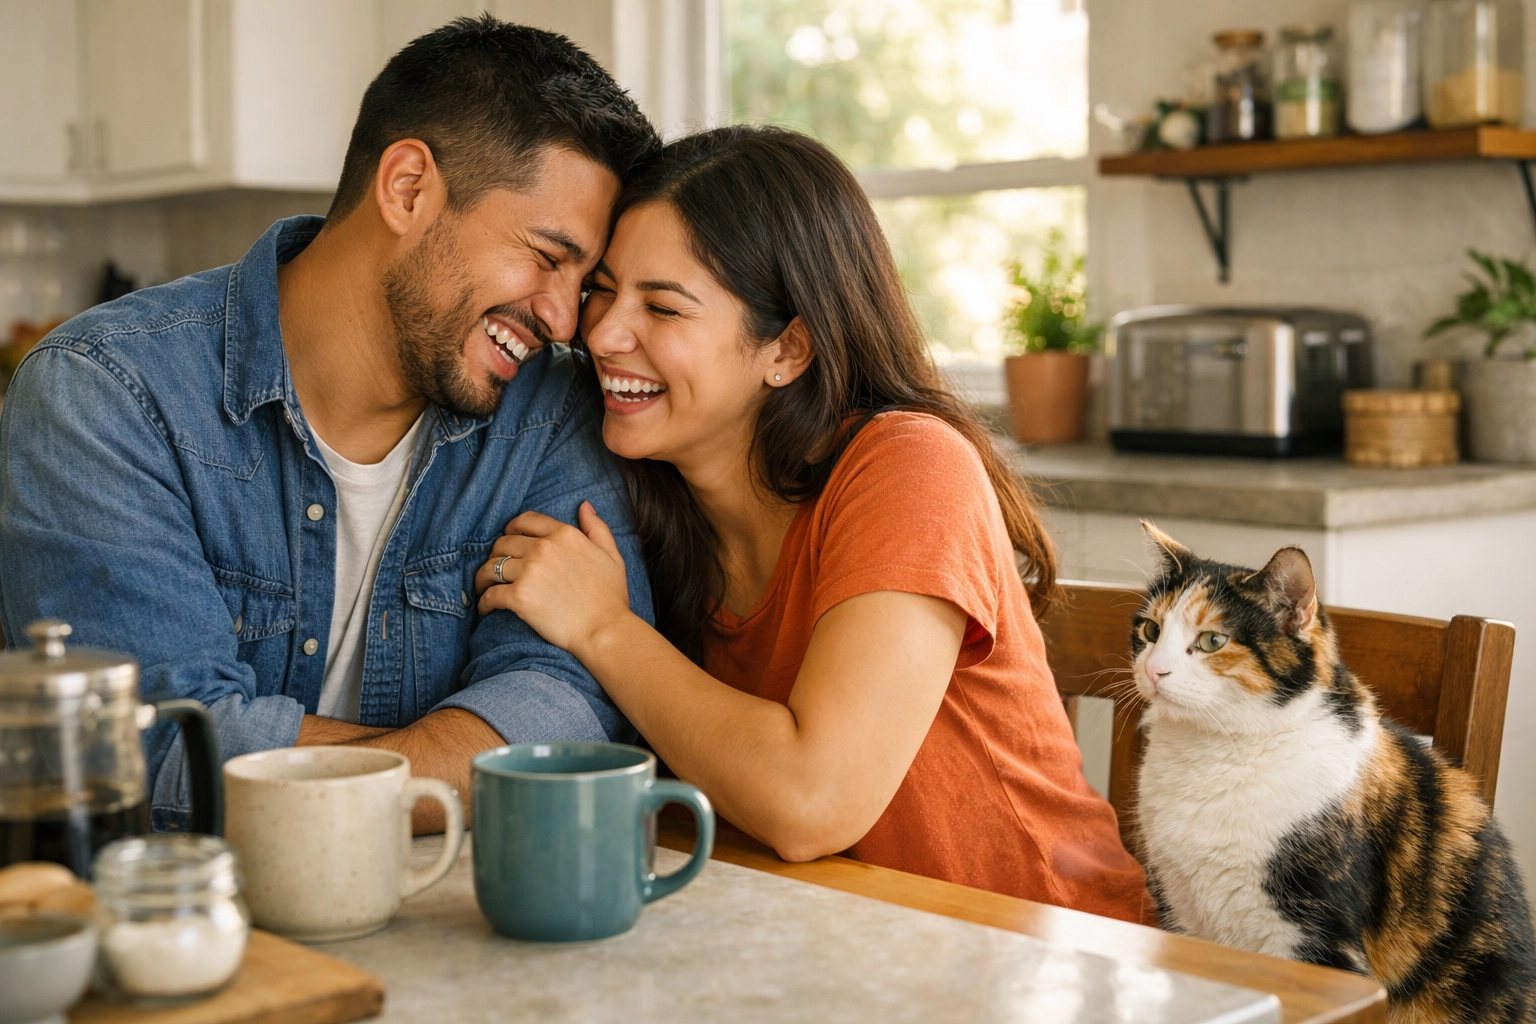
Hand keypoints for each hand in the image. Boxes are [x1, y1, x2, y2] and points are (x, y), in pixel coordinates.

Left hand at [474, 502, 631, 654]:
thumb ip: (597, 528)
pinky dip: (484, 601)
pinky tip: (486, 608)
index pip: (526, 520)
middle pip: (504, 542)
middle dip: (496, 554)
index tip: (509, 540)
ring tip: (484, 586)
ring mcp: (529, 571)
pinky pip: (490, 594)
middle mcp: (544, 548)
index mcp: (564, 534)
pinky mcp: (519, 596)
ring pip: (491, 566)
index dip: (512, 528)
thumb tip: (584, 506)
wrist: (605, 630)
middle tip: (496, 568)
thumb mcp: (612, 555)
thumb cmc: (611, 597)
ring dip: (484, 577)